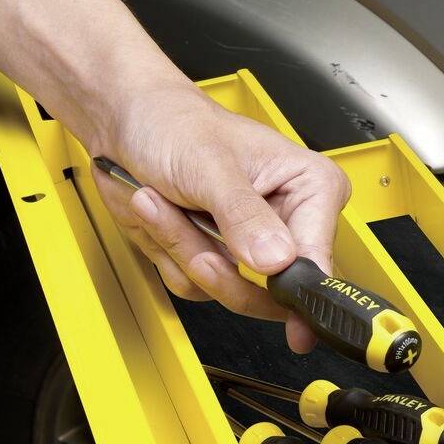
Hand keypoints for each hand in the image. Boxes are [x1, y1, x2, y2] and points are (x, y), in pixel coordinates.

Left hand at [87, 82, 351, 354]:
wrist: (126, 123)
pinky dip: (168, 253)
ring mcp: (250, 244)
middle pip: (273, 289)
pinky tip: (161, 214)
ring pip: (227, 289)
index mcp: (310, 188)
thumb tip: (278, 261)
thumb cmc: (174, 123)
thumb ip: (245, 216)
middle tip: (193, 243)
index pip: (317, 258)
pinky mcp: (215, 256)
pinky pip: (195, 285)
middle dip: (219, 266)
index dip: (300, 291)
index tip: (292, 321)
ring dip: (184, 251)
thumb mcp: (211, 166)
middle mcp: (288, 221)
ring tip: (162, 204)